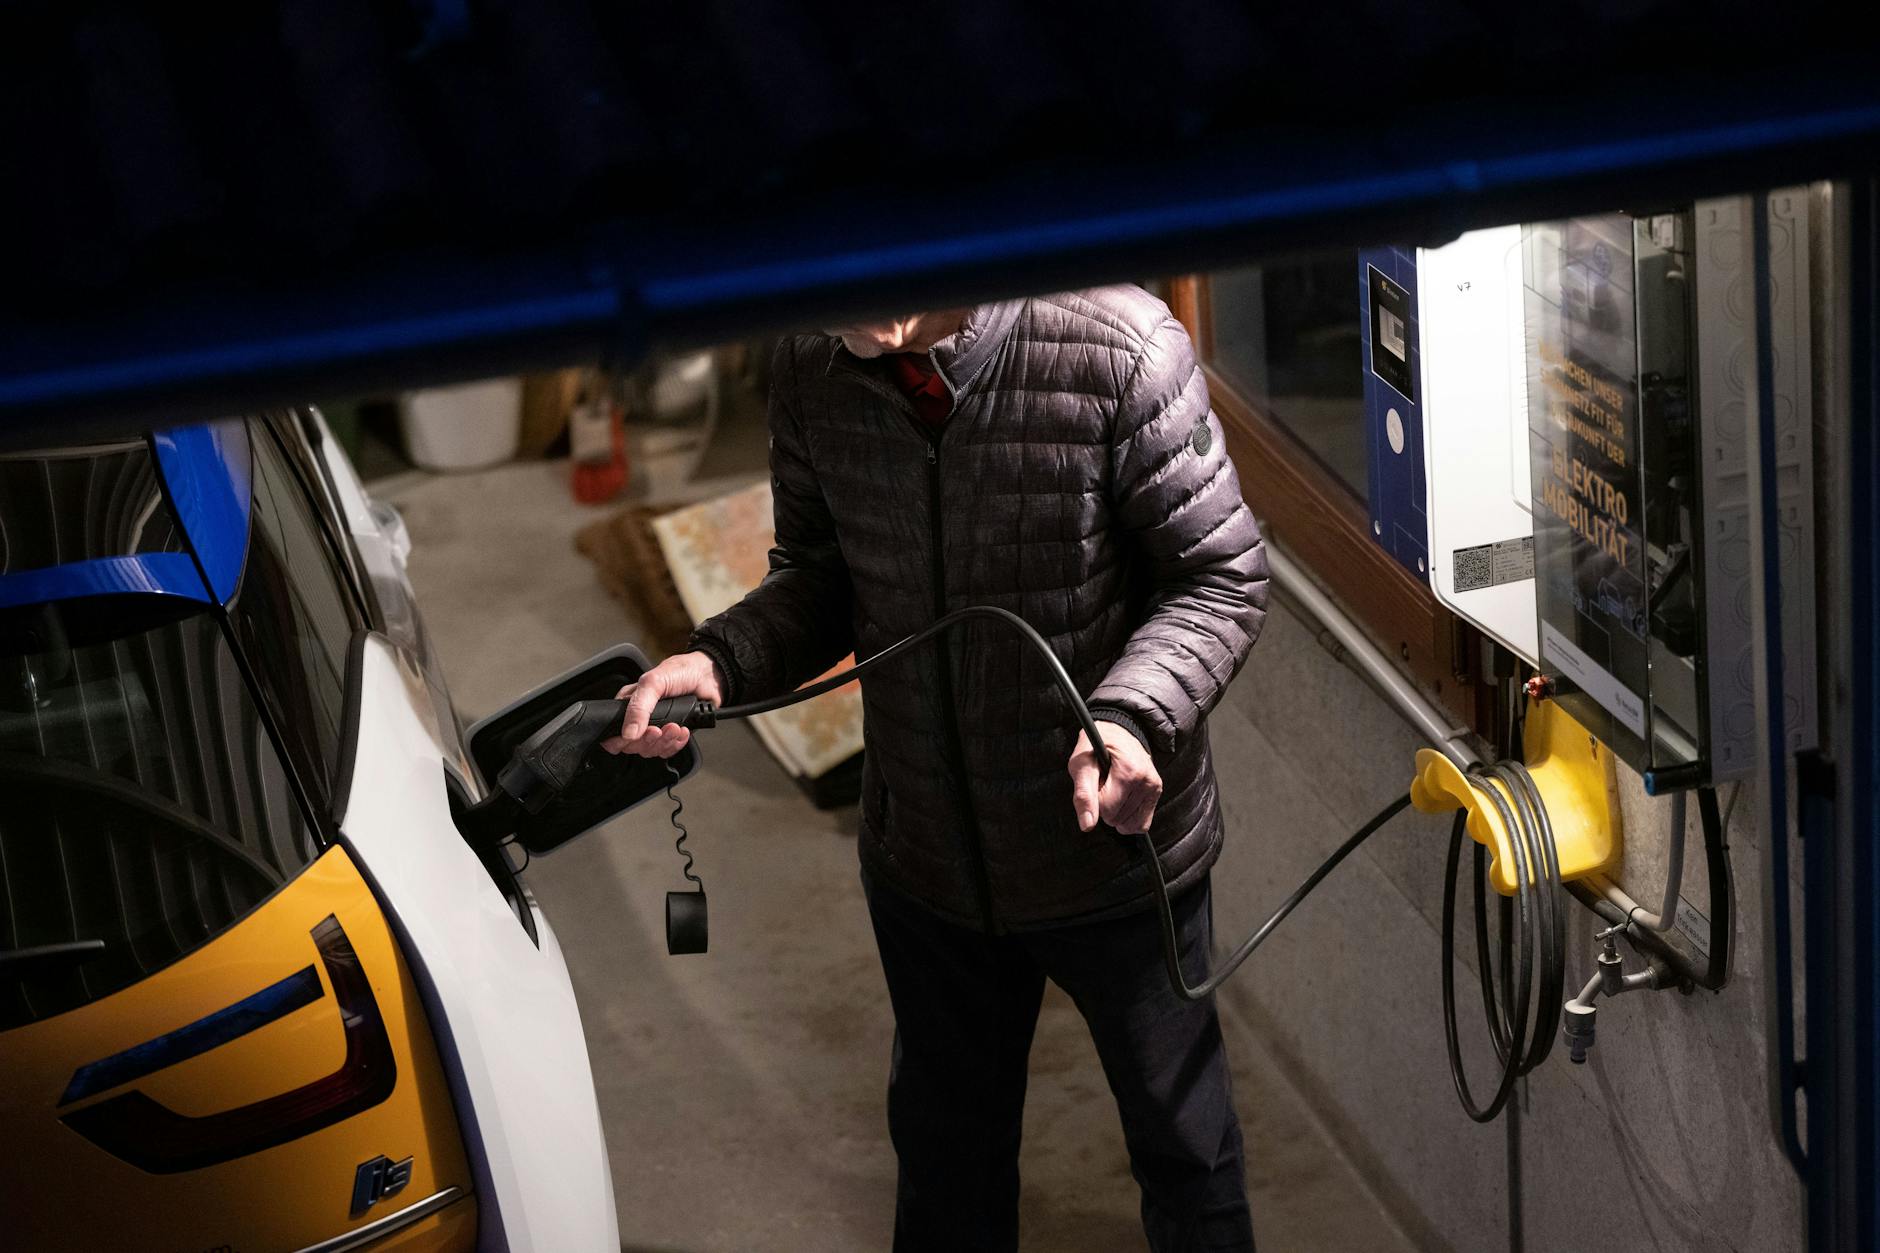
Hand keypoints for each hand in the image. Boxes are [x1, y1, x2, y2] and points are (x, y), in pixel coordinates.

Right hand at [601, 651, 726, 758]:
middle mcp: (640, 718)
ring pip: (651, 750)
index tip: (635, 736)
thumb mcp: (653, 683)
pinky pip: (668, 750)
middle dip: (648, 740)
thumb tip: (628, 733)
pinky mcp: (672, 735)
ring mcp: (656, 727)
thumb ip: (638, 707)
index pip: (613, 733)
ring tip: (675, 726)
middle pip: (633, 746)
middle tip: (658, 729)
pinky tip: (682, 730)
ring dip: (664, 741)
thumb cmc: (679, 672)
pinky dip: (676, 743)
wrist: (708, 676)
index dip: (621, 740)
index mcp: (628, 705)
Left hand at [1068, 723, 1161, 834]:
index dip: (1094, 799)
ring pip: (1129, 824)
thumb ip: (1083, 795)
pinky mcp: (1156, 793)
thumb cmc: (1097, 746)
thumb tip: (1087, 825)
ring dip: (1117, 811)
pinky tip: (1123, 802)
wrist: (1118, 731)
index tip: (1095, 782)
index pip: (1106, 809)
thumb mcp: (1081, 764)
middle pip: (1116, 819)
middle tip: (1104, 783)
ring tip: (1114, 788)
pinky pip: (1142, 824)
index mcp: (1128, 771)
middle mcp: (1146, 780)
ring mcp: (1154, 787)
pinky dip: (1130, 819)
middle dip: (1105, 805)